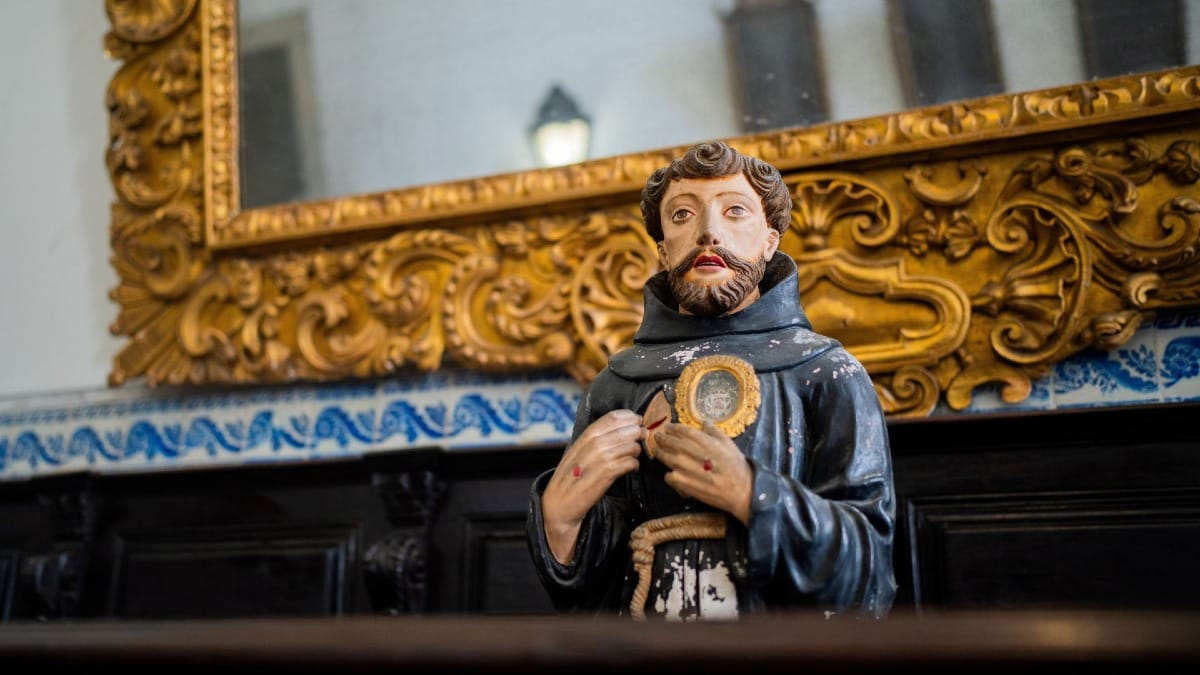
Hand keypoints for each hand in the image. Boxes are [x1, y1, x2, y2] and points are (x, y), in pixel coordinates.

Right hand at [541, 409, 643, 563]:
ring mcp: (601, 458)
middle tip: (640, 440)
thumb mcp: (579, 451)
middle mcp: (593, 444)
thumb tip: (624, 426)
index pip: (614, 417)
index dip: (630, 418)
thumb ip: (597, 438)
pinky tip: (630, 469)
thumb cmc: (572, 477)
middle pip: (628, 429)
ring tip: (632, 457)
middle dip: (638, 433)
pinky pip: (631, 463)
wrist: (561, 504)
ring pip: (632, 446)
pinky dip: (634, 465)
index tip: (637, 422)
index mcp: (586, 435)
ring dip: (637, 451)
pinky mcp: (607, 474)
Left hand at [653, 421, 752, 524]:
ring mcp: (689, 469)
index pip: (684, 431)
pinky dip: (668, 475)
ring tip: (657, 450)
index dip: (674, 428)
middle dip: (663, 438)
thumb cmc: (736, 467)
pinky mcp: (686, 484)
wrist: (741, 490)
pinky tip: (670, 473)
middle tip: (657, 436)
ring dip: (660, 453)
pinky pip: (670, 477)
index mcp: (707, 442)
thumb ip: (714, 432)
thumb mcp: (729, 444)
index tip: (668, 427)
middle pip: (672, 443)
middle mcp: (695, 454)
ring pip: (667, 458)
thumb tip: (703, 422)